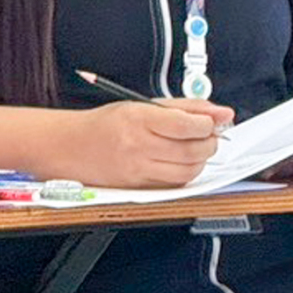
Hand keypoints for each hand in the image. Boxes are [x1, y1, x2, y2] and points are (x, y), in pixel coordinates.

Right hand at [77, 98, 234, 188]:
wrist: (70, 147)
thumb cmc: (106, 124)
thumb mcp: (143, 105)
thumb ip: (186, 107)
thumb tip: (222, 113)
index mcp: (139, 119)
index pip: (186, 125)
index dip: (207, 124)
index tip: (211, 121)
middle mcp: (138, 146)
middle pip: (191, 151)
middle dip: (209, 143)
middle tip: (209, 135)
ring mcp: (138, 170)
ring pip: (187, 171)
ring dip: (201, 160)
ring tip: (196, 148)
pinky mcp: (139, 187)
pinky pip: (175, 184)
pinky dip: (186, 173)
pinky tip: (181, 161)